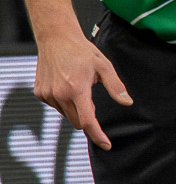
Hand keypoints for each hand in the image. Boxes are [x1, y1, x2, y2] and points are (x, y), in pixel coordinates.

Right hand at [34, 25, 129, 149]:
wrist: (56, 39)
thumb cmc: (82, 52)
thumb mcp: (104, 67)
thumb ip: (116, 87)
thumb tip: (127, 102)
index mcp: (77, 90)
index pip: (88, 121)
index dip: (98, 135)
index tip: (106, 145)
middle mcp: (59, 95)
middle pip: (77, 121)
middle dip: (87, 116)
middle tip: (90, 97)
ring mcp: (47, 95)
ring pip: (66, 115)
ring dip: (75, 108)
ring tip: (77, 85)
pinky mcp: (39, 93)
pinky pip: (56, 106)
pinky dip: (63, 102)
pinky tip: (66, 84)